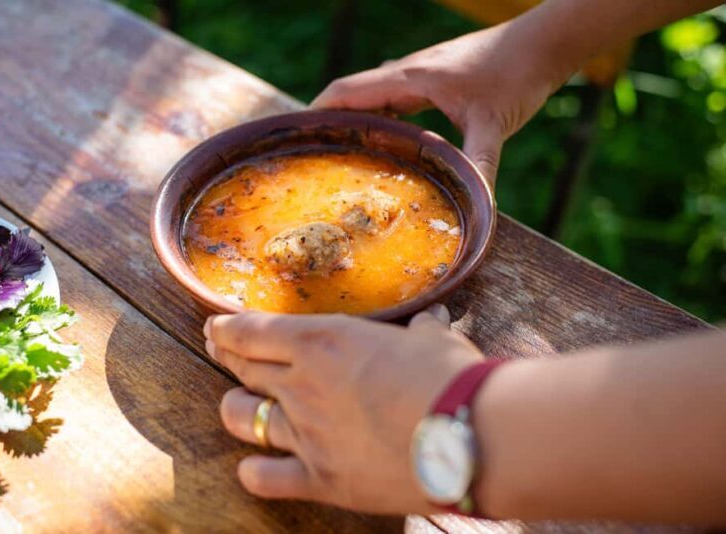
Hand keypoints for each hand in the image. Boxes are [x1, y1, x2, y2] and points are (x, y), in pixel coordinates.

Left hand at [204, 304, 484, 514]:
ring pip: (241, 418)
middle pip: (242, 368)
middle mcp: (302, 384)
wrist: (468, 435)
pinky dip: (255, 470)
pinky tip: (256, 465)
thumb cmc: (451, 376)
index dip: (226, 328)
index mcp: (322, 341)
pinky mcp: (319, 479)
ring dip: (235, 408)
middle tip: (218, 350)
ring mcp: (305, 433)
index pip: (252, 331)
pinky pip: (263, 476)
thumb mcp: (432, 340)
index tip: (215, 326)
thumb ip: (420, 330)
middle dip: (224, 356)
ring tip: (237, 405)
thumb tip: (432, 322)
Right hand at [311, 22, 565, 184]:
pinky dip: (381, 119)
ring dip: (354, 120)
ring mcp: (420, 74)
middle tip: (310, 157)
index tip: (293, 139)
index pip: (346, 91)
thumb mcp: (494, 124)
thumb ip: (480, 165)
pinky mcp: (436, 80)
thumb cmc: (516, 72)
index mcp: (409, 78)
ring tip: (339, 155)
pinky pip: (394, 99)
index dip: (316, 113)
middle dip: (328, 122)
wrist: (543, 42)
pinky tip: (387, 144)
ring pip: (373, 97)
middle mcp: (407, 72)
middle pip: (351, 94)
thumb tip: (476, 210)